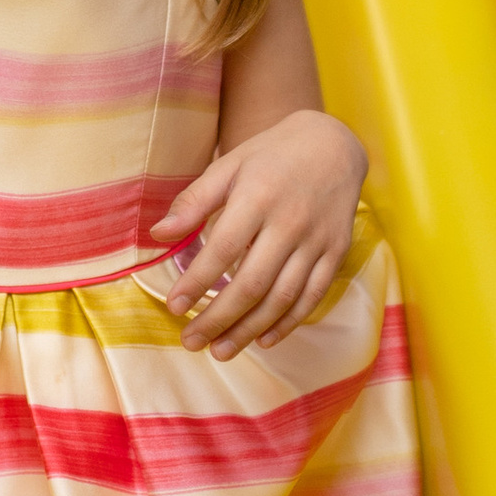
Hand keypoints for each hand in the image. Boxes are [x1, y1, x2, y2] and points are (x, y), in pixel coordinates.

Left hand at [159, 109, 365, 357]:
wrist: (333, 145)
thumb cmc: (271, 156)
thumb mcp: (229, 165)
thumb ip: (194, 201)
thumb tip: (158, 234)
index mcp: (258, 197)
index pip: (222, 249)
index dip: (196, 282)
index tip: (174, 307)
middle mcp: (290, 222)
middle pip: (253, 283)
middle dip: (219, 318)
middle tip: (191, 341)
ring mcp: (317, 241)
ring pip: (282, 297)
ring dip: (250, 330)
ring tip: (220, 350)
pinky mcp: (336, 253)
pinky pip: (312, 296)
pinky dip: (288, 322)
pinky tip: (263, 339)